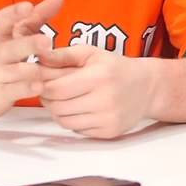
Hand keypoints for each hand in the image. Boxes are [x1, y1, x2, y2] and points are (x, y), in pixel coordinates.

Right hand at [0, 0, 60, 117]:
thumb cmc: (1, 57)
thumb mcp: (13, 36)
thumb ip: (37, 17)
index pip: (1, 21)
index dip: (14, 13)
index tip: (28, 6)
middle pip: (13, 48)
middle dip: (30, 44)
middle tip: (47, 41)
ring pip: (19, 71)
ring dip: (37, 70)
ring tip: (52, 69)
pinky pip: (16, 91)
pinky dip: (29, 88)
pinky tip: (41, 86)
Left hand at [37, 44, 158, 138]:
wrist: (147, 87)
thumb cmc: (114, 68)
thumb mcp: (92, 54)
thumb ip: (63, 54)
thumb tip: (38, 57)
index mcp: (99, 76)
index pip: (55, 89)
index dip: (43, 86)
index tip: (44, 82)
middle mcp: (105, 99)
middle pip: (57, 107)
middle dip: (49, 100)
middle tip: (53, 92)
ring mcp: (108, 118)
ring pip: (64, 122)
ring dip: (59, 112)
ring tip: (66, 100)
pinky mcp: (110, 132)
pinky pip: (77, 131)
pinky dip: (73, 122)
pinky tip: (81, 110)